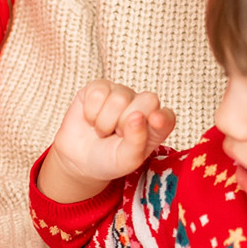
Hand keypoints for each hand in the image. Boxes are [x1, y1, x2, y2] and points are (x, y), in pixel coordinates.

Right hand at [39, 79, 176, 202]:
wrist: (79, 158)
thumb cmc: (109, 159)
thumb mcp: (125, 159)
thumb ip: (136, 141)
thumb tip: (137, 116)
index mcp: (156, 126)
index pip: (167, 116)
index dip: (162, 117)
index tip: (155, 122)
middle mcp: (142, 105)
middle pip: (148, 100)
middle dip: (127, 123)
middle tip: (117, 135)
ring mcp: (122, 94)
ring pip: (119, 99)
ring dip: (105, 123)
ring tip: (103, 131)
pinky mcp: (100, 88)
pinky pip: (98, 94)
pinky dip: (90, 112)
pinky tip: (91, 119)